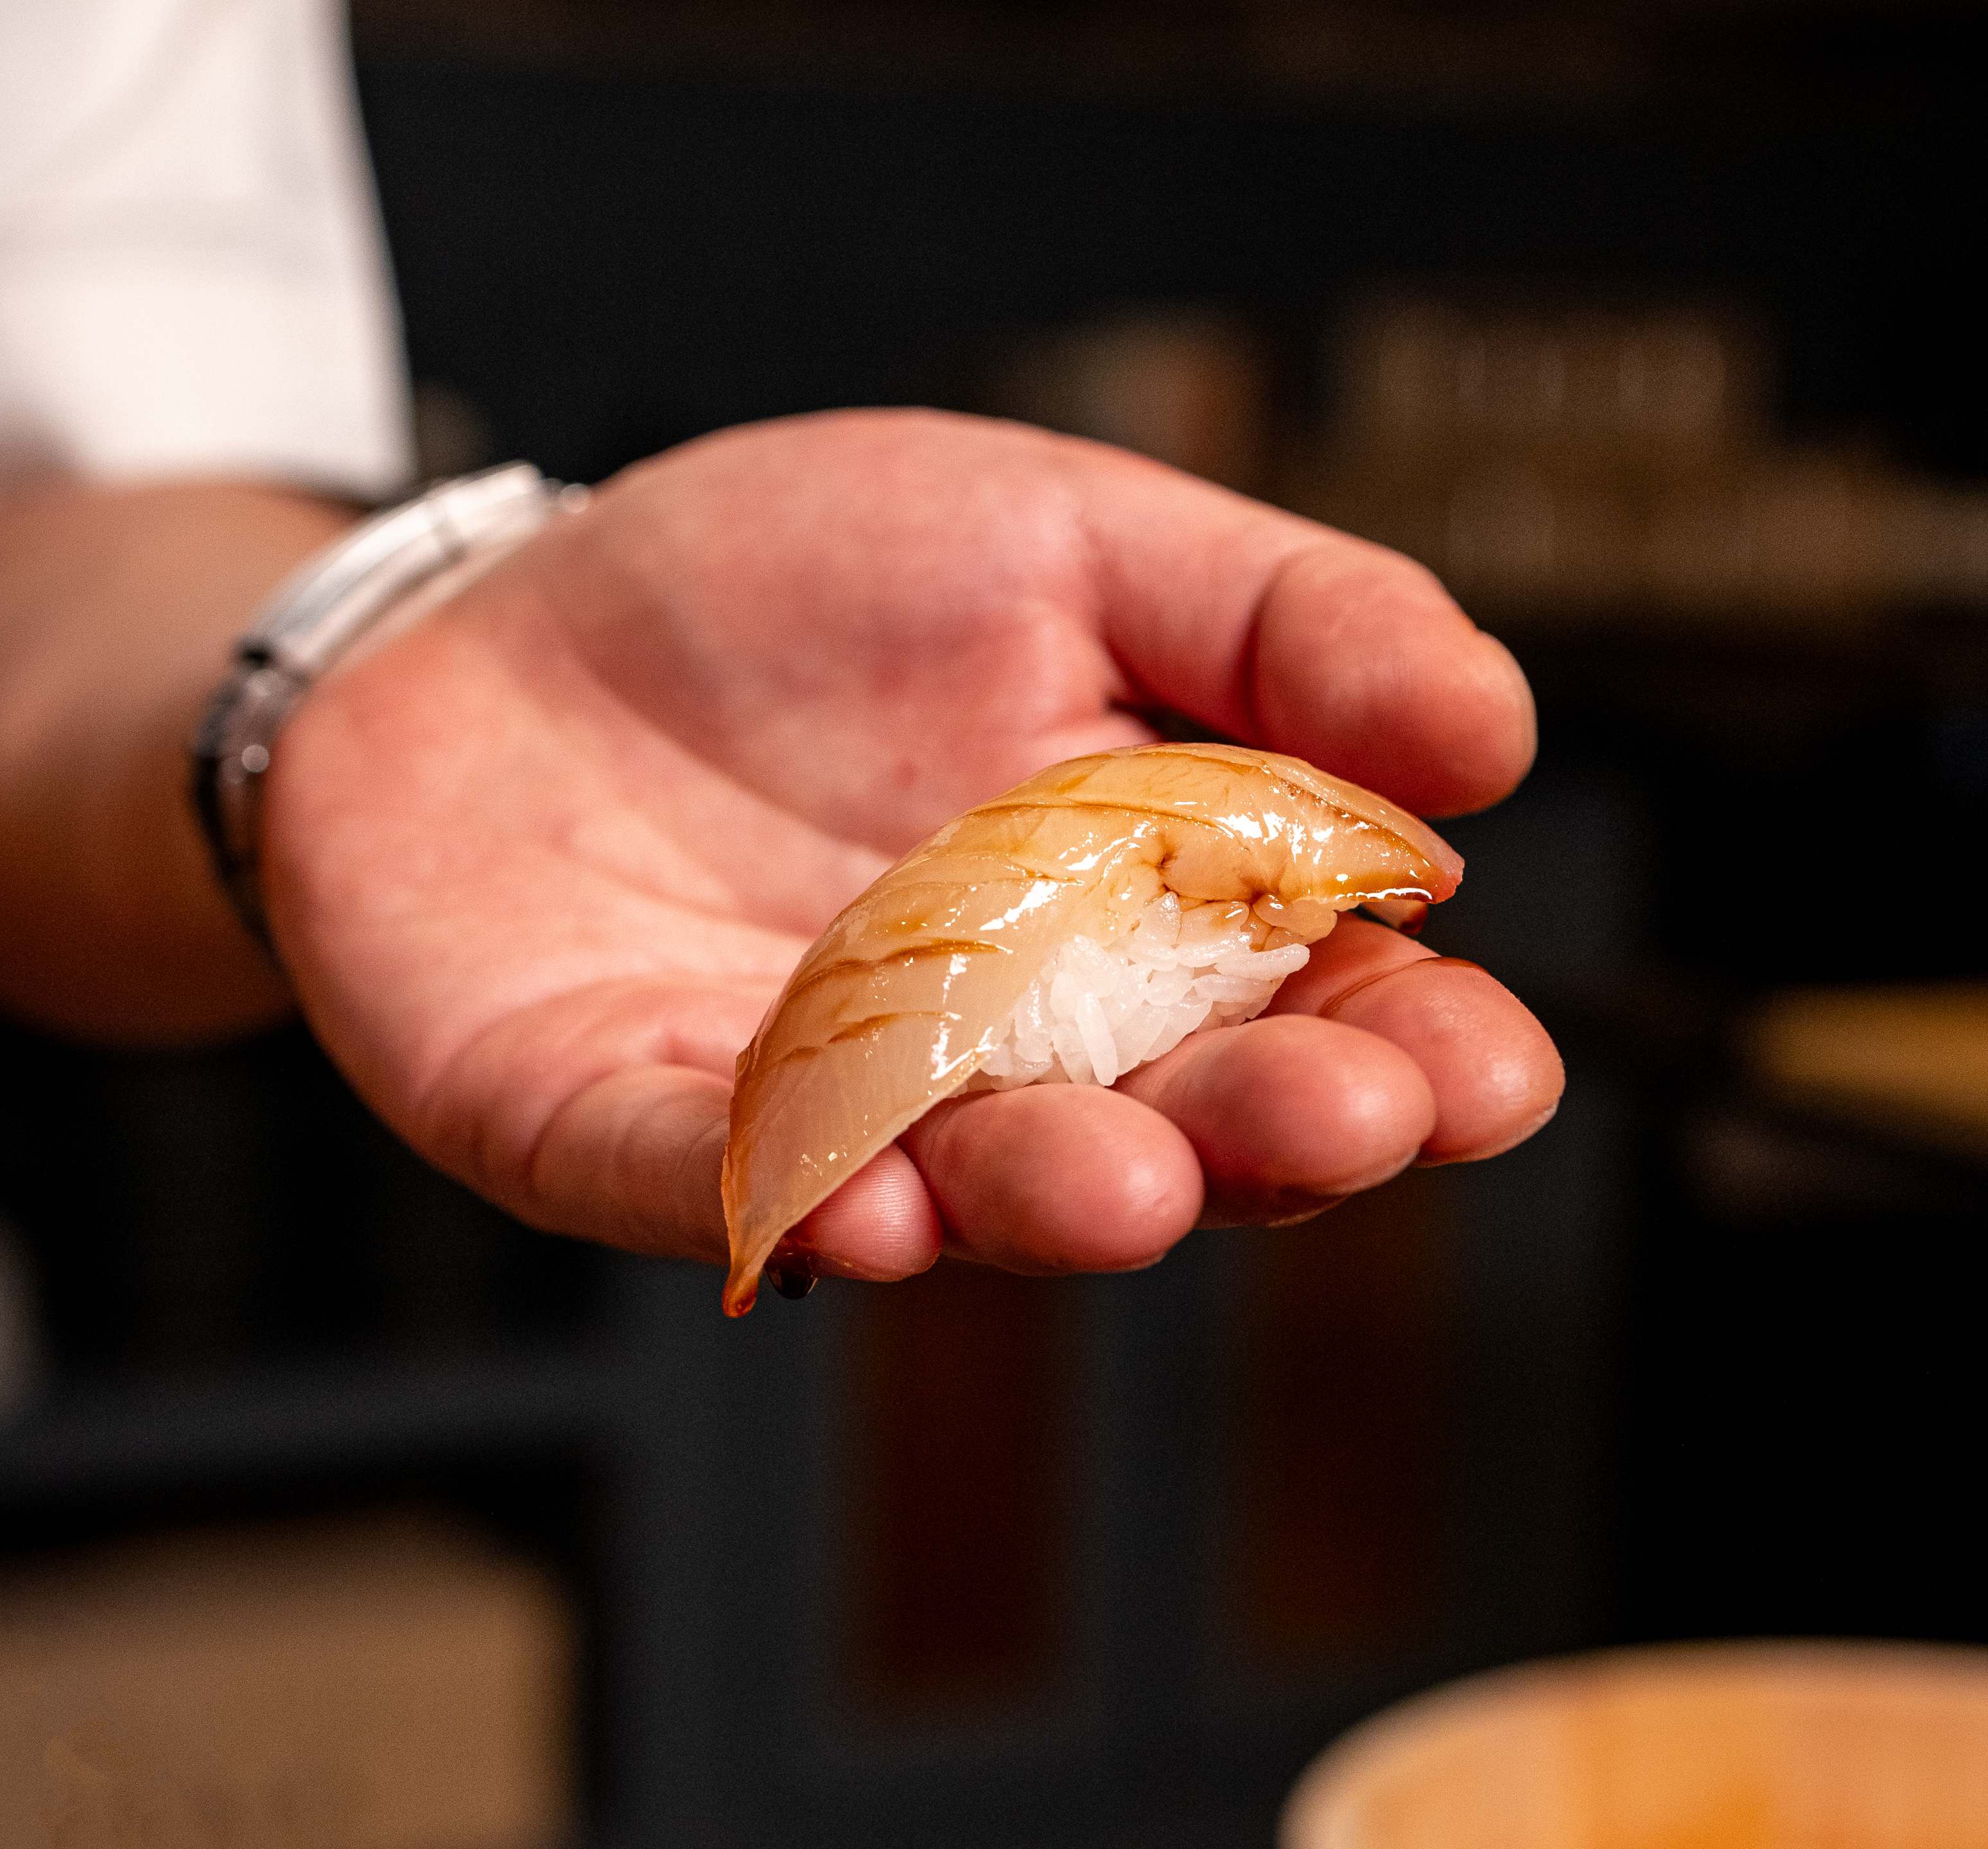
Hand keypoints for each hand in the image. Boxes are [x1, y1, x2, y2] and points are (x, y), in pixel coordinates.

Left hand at [259, 410, 1562, 1285]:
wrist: (493, 616)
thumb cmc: (794, 586)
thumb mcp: (1064, 534)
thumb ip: (1282, 620)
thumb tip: (1494, 737)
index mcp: (1136, 915)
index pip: (1310, 1004)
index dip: (1413, 1050)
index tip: (1486, 1069)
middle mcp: (1003, 1046)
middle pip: (1170, 1125)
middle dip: (1265, 1137)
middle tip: (1340, 1117)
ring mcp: (821, 1104)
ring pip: (967, 1187)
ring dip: (1054, 1198)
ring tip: (1123, 1185)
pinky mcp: (627, 1127)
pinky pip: (720, 1185)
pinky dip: (799, 1201)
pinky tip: (879, 1205)